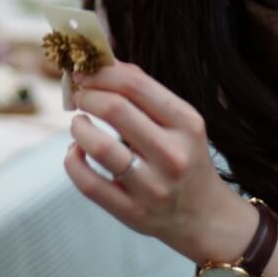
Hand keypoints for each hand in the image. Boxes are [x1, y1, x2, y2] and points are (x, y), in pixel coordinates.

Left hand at [64, 61, 250, 262]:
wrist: (204, 215)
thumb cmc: (183, 154)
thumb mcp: (179, 121)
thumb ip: (144, 91)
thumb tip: (103, 61)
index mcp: (186, 123)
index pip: (135, 84)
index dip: (101, 72)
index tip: (84, 70)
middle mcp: (173, 154)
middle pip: (115, 109)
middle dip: (87, 95)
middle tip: (79, 94)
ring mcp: (153, 187)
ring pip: (99, 147)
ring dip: (78, 127)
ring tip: (78, 122)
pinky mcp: (132, 213)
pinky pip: (88, 183)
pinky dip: (73, 161)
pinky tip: (76, 151)